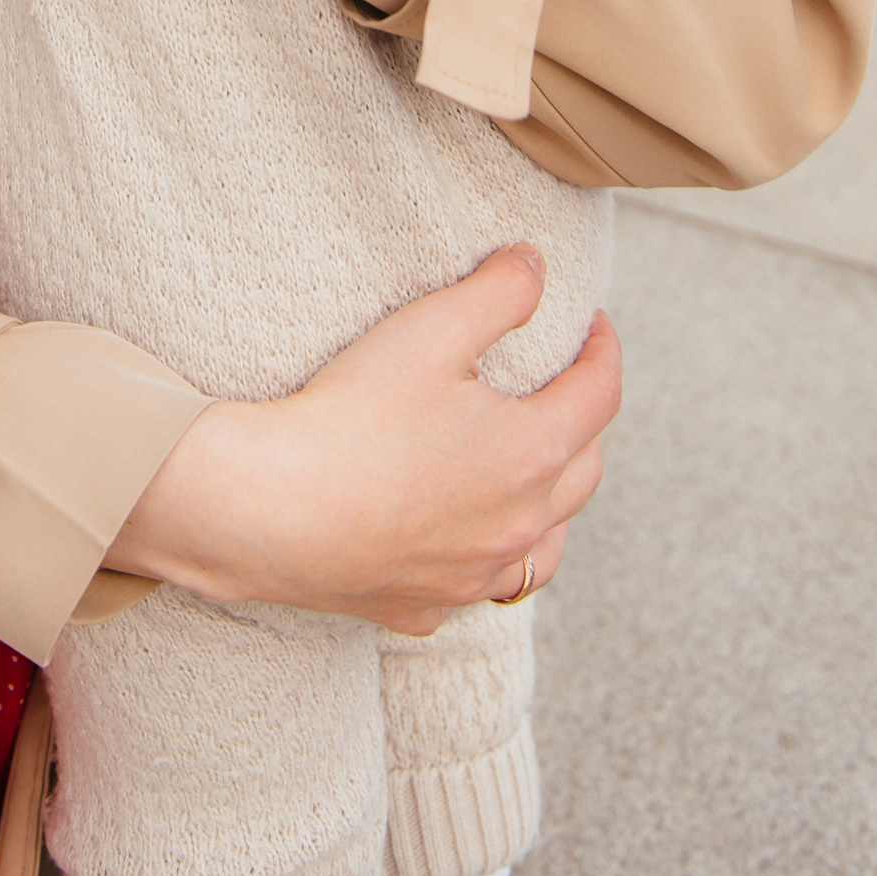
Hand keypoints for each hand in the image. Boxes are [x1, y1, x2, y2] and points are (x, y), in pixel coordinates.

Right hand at [111, 261, 619, 630]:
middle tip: (563, 386)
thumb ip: (499, 292)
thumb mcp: (433, 328)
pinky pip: (474, 590)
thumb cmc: (354, 415)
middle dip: (585, 422)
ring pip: (545, 550)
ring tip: (535, 475)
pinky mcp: (420, 606)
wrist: (272, 510)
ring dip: (553, 506)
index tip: (594, 324)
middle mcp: (519, 526)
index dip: (604, 350)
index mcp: (533, 454)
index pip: (600, 395)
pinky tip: (460, 542)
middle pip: (585, 472)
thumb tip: (538, 268)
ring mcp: (472, 577)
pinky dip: (484, 562)